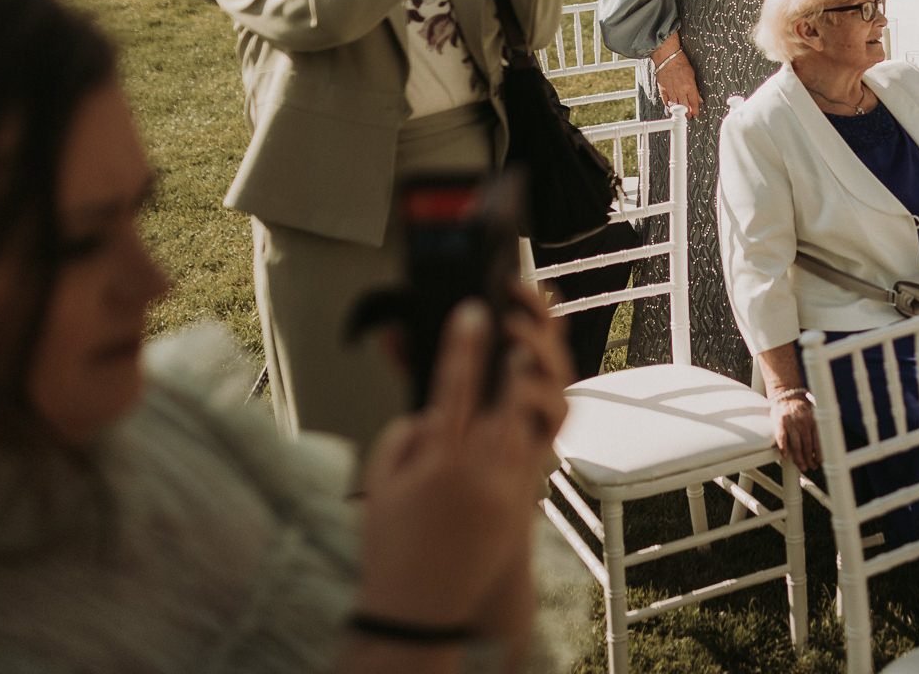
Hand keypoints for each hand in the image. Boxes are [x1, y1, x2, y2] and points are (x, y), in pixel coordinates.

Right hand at [355, 296, 570, 634]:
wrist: (420, 608)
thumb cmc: (391, 546)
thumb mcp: (379, 485)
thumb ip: (402, 438)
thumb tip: (430, 411)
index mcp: (437, 460)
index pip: (453, 387)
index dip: (465, 344)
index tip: (473, 310)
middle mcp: (478, 469)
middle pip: (508, 395)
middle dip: (515, 352)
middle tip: (513, 319)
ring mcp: (506, 485)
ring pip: (532, 418)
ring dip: (531, 379)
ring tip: (524, 350)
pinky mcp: (521, 501)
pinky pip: (539, 445)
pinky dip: (538, 412)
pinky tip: (535, 392)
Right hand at [654, 47, 701, 117]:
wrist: (667, 58)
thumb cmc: (681, 63)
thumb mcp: (692, 75)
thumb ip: (695, 89)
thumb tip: (699, 99)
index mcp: (690, 87)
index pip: (694, 104)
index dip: (695, 111)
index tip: (696, 114)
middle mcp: (680, 91)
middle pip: (684, 108)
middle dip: (687, 114)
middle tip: (688, 116)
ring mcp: (671, 91)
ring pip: (675, 107)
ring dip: (678, 111)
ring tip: (680, 113)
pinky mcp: (663, 90)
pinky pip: (666, 102)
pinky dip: (669, 105)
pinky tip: (672, 105)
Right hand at [771, 395, 821, 470]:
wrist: (787, 394)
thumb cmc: (800, 407)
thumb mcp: (813, 415)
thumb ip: (817, 428)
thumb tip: (824, 446)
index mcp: (814, 421)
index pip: (818, 442)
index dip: (819, 455)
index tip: (819, 462)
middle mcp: (804, 422)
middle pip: (808, 446)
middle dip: (810, 460)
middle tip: (810, 467)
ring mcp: (792, 423)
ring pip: (796, 446)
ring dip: (799, 459)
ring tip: (801, 466)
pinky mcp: (780, 423)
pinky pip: (782, 439)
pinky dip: (784, 449)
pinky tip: (786, 456)